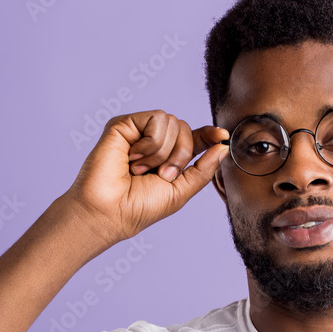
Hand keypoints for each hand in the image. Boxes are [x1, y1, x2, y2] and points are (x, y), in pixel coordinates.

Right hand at [63, 110, 229, 243]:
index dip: (209, 134)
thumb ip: (203, 169)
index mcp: (168, 158)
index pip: (194, 138)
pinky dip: (151, 143)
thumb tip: (222, 147)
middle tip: (162, 176)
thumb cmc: (138, 207)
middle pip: (186, 128)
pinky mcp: (124, 125)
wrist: (110, 211)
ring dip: (163, 152)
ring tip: (141, 170)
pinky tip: (133, 158)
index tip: (222, 136)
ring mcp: (138, 133)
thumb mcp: (181, 192)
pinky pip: (156, 120)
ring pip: (173, 122)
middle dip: (180, 155)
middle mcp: (154, 143)